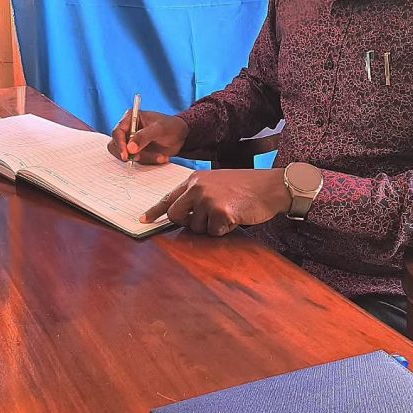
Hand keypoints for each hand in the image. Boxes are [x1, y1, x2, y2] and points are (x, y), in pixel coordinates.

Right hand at [108, 109, 188, 164]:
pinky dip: (149, 161)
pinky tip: (161, 157)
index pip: (117, 132)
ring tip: (160, 156)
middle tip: (139, 158)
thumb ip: (144, 137)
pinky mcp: (137, 152)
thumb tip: (129, 148)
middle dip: (128, 154)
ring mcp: (131, 142)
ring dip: (144, 158)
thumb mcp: (159, 129)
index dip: (119, 144)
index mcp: (130, 118)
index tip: (126, 155)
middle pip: (115, 146)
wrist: (181, 136)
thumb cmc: (170, 126)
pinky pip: (137, 161)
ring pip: (127, 156)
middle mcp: (128, 130)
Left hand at [140, 168, 290, 235]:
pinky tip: (236, 216)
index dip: (154, 211)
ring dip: (212, 226)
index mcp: (194, 180)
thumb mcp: (217, 183)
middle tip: (207, 220)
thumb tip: (184, 214)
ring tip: (229, 211)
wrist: (270, 186)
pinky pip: (214, 233)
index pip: (168, 197)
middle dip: (187, 223)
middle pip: (175, 216)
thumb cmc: (246, 186)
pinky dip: (225, 230)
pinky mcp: (220, 212)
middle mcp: (197, 188)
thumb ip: (198, 194)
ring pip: (197, 228)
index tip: (143, 220)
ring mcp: (207, 199)